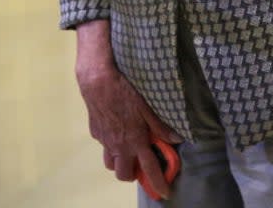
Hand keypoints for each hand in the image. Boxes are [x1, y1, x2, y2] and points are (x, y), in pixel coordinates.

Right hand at [75, 22, 180, 199]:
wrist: (98, 80)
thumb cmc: (126, 91)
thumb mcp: (149, 107)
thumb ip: (161, 126)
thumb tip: (177, 139)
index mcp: (135, 141)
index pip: (149, 169)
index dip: (158, 183)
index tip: (164, 193)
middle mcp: (119, 145)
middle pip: (124, 175)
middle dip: (133, 174)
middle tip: (142, 162)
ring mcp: (105, 140)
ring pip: (110, 163)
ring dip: (120, 161)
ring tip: (128, 149)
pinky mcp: (95, 131)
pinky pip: (104, 145)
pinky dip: (111, 143)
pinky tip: (117, 129)